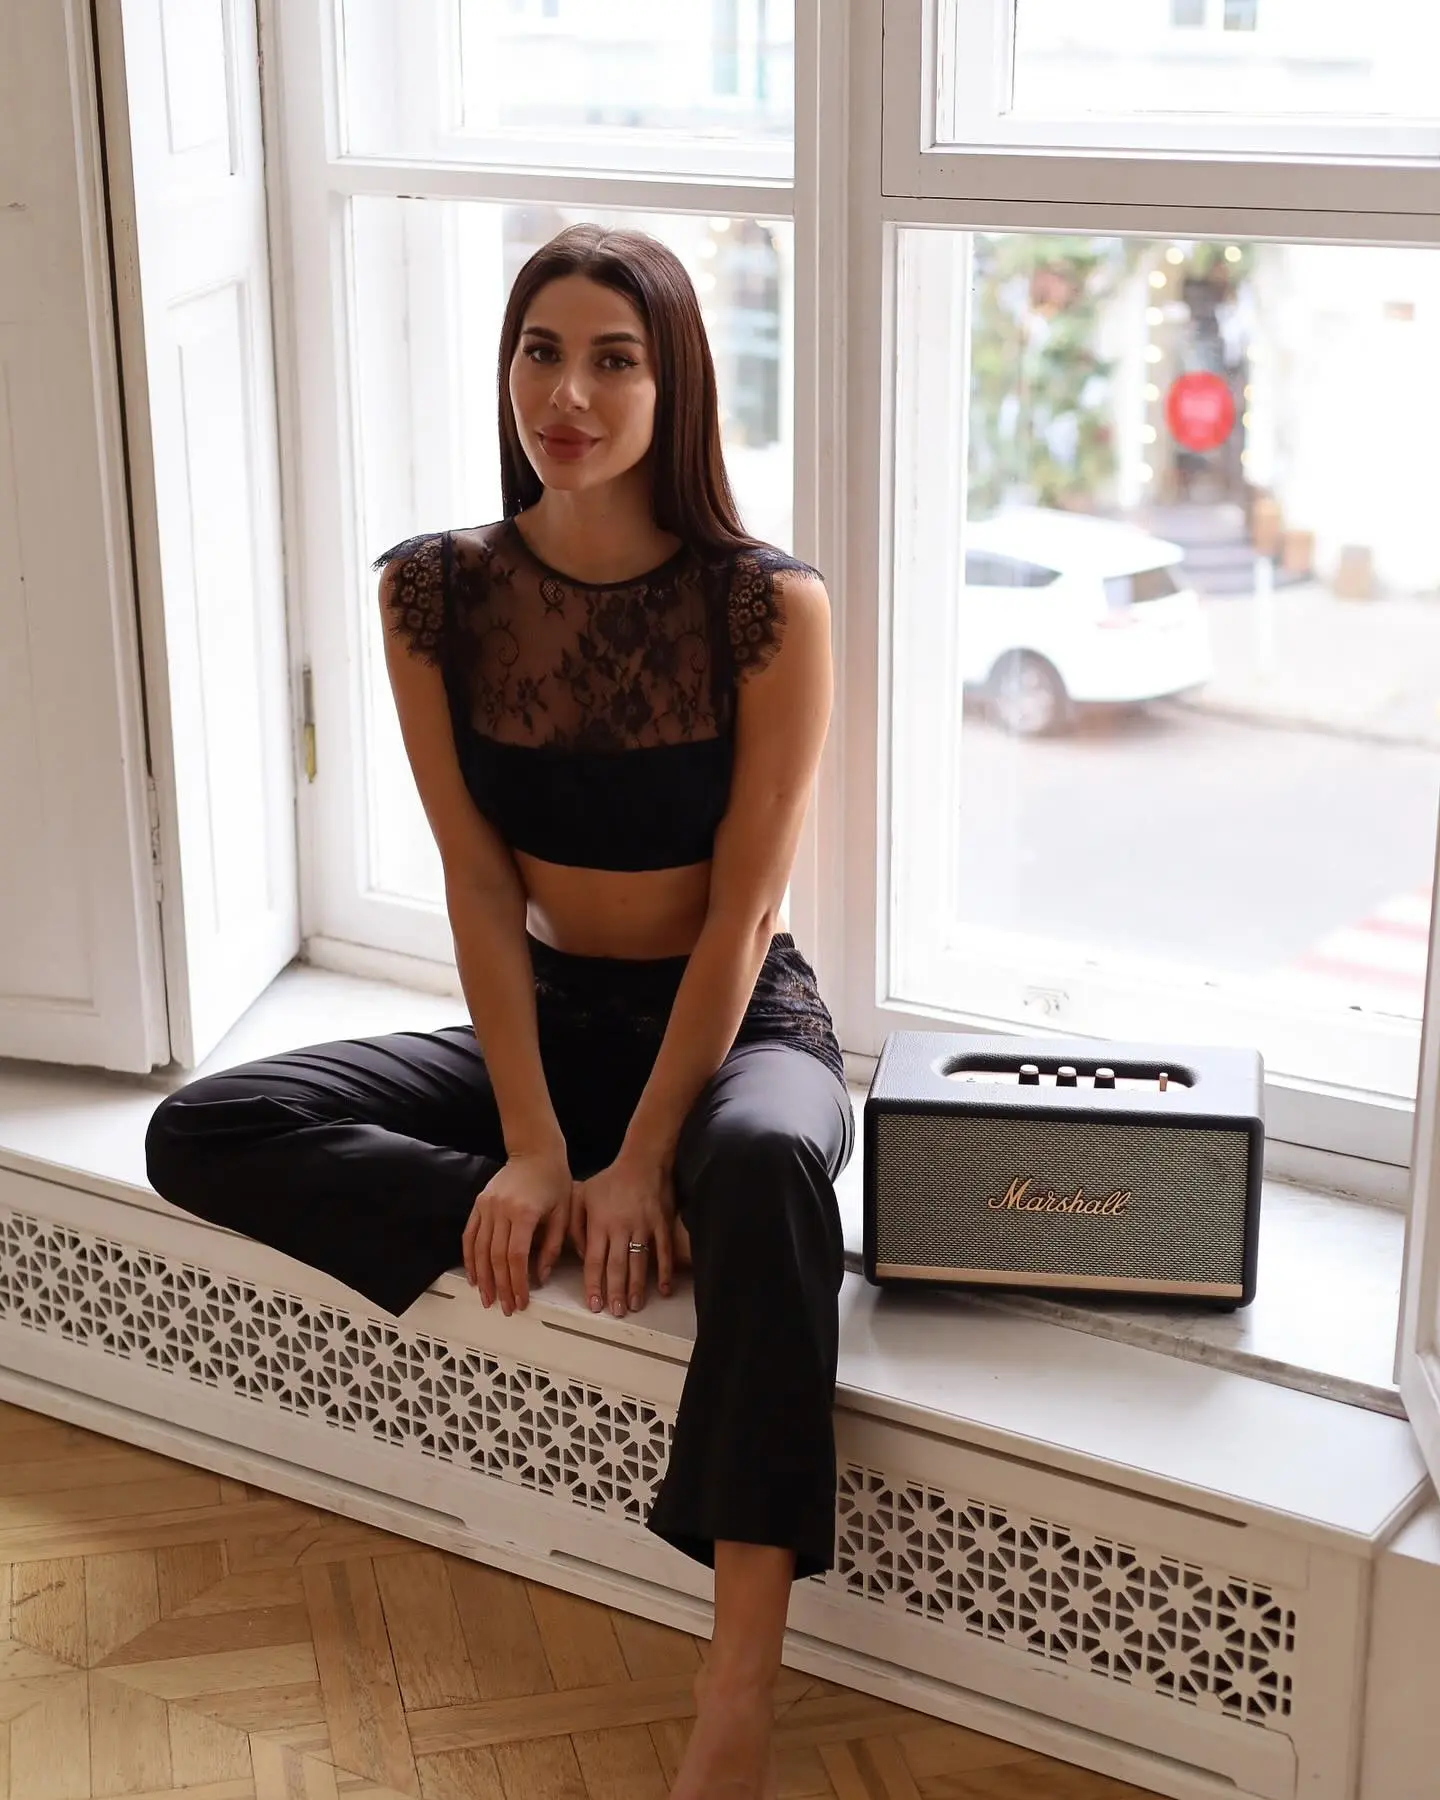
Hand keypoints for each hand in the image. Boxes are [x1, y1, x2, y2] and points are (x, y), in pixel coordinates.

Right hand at [463, 1148, 571, 1314]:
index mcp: (524, 1213)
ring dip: (482, 1277)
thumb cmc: (554, 1180)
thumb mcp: (563, 1213)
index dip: (517, 1282)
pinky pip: (470, 1235)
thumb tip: (541, 1276)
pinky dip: (469, 1257)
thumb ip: (552, 1246)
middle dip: (500, 1286)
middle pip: (496, 1257)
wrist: (535, 1151)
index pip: (516, 1256)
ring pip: (479, 1249)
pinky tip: (473, 1275)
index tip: (520, 1300)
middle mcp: (501, 1210)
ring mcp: (486, 1206)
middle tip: (505, 1307)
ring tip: (487, 1298)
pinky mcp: (479, 1204)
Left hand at [569, 1151, 675, 1316]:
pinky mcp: (661, 1223)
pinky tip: (664, 1289)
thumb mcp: (582, 1196)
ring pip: (639, 1261)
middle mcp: (621, 1227)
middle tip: (616, 1312)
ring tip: (635, 1306)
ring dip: (637, 1286)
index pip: (595, 1260)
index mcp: (600, 1223)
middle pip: (617, 1265)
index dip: (594, 1284)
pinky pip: (663, 1250)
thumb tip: (581, 1253)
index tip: (594, 1304)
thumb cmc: (610, 1180)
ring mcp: (643, 1226)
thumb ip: (576, 1224)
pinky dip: (664, 1270)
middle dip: (615, 1291)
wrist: (642, 1161)